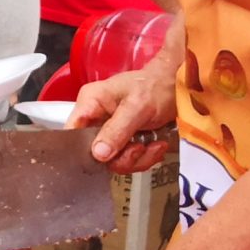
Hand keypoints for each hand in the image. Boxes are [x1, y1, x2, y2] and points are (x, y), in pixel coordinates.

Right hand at [71, 33, 179, 173]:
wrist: (178, 87)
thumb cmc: (157, 87)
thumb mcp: (137, 106)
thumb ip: (116, 130)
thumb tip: (98, 154)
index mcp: (90, 103)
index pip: (71, 132)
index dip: (84, 149)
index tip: (106, 157)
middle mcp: (96, 119)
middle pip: (95, 154)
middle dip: (122, 157)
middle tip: (140, 147)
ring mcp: (110, 132)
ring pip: (113, 161)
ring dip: (138, 158)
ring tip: (154, 143)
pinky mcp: (124, 142)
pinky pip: (128, 161)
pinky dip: (145, 157)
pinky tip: (156, 144)